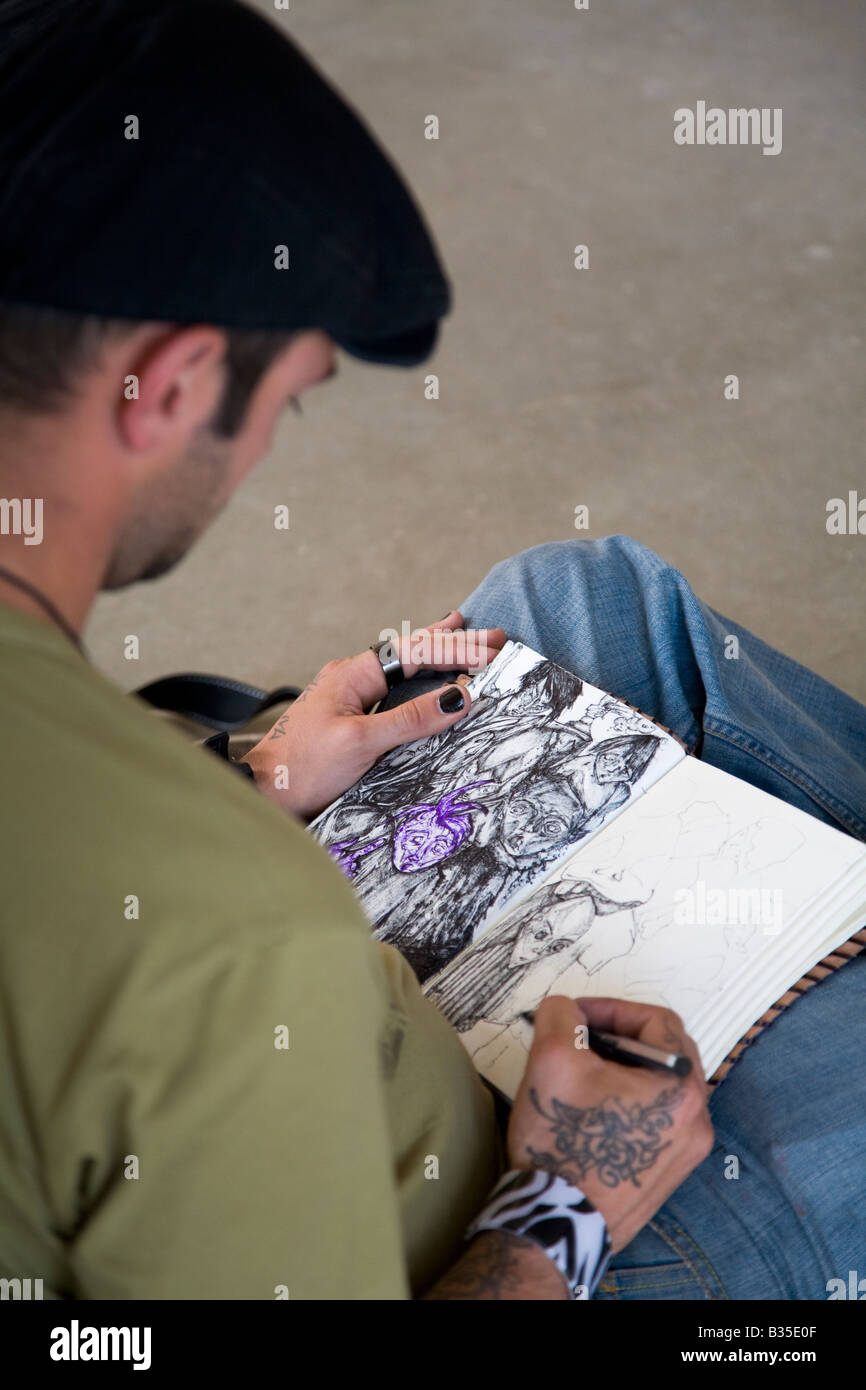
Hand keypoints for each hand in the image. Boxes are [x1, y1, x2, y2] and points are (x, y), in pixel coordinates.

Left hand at [241, 611, 506, 818]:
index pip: (416, 653)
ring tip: (461, 633)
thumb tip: (458, 698)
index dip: (457, 650)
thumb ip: (410, 719)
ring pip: (403, 668)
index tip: (493, 648)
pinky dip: (418, 679)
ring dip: (436, 655)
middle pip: (411, 654)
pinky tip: (424, 678)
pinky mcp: (349, 718)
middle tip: (493, 637)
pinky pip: (393, 690)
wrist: (263, 793)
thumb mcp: (361, 742)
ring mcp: (349, 697)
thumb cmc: (302, 767)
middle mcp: (351, 678)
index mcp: (353, 675)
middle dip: (453, 644)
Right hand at [507, 996, 713, 1253]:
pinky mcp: (668, 1172)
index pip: (656, 1021)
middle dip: (618, 1039)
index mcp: (682, 1089)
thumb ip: (560, 1016)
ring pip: (658, 1086)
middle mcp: (698, 1120)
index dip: (612, 1009)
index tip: (576, 1018)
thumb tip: (567, 1010)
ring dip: (622, 1070)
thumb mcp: (551, 1059)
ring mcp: (686, 1151)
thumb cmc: (562, 1145)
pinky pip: (655, 1119)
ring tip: (581, 1075)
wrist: (558, 1224)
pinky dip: (627, 1103)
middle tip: (579, 1041)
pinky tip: (591, 1111)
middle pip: (664, 1053)